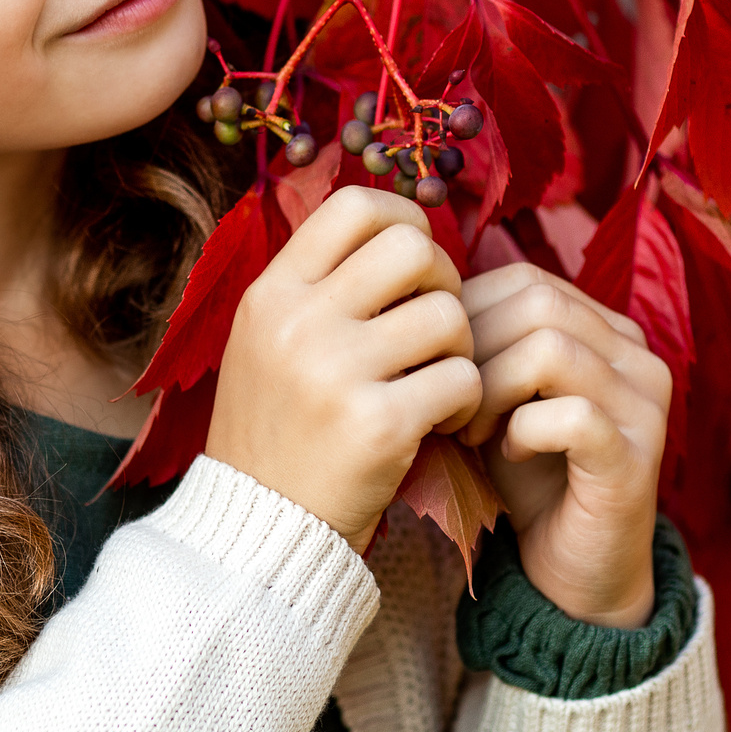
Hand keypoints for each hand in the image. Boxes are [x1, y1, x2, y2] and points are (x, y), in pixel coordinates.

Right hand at [207, 188, 482, 550]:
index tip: (417, 259)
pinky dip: (468, 401)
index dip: (404, 217)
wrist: (261, 526)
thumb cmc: (278, 426)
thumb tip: (398, 226)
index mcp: (271, 293)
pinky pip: (463, 379)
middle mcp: (297, 322)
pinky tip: (444, 422)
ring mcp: (335, 372)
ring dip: (461, 348)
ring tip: (439, 380)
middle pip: (413, 248)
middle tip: (437, 324)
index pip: (354, 205)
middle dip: (444, 281)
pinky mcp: (378, 425)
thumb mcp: (267, 340)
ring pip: (449, 315)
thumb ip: (319, 286)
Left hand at [458, 262, 669, 626]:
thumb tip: (416, 300)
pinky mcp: (635, 459)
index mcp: (607, 329)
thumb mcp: (495, 396)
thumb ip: (475, 346)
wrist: (570, 569)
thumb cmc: (525, 473)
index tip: (437, 367)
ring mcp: (645, 406)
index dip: (466, 315)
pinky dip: (522, 431)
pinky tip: (507, 454)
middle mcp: (637, 356)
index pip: (526, 279)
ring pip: (552, 349)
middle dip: (473, 348)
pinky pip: (572, 416)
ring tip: (470, 429)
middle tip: (447, 401)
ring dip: (491, 388)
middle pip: (539, 302)